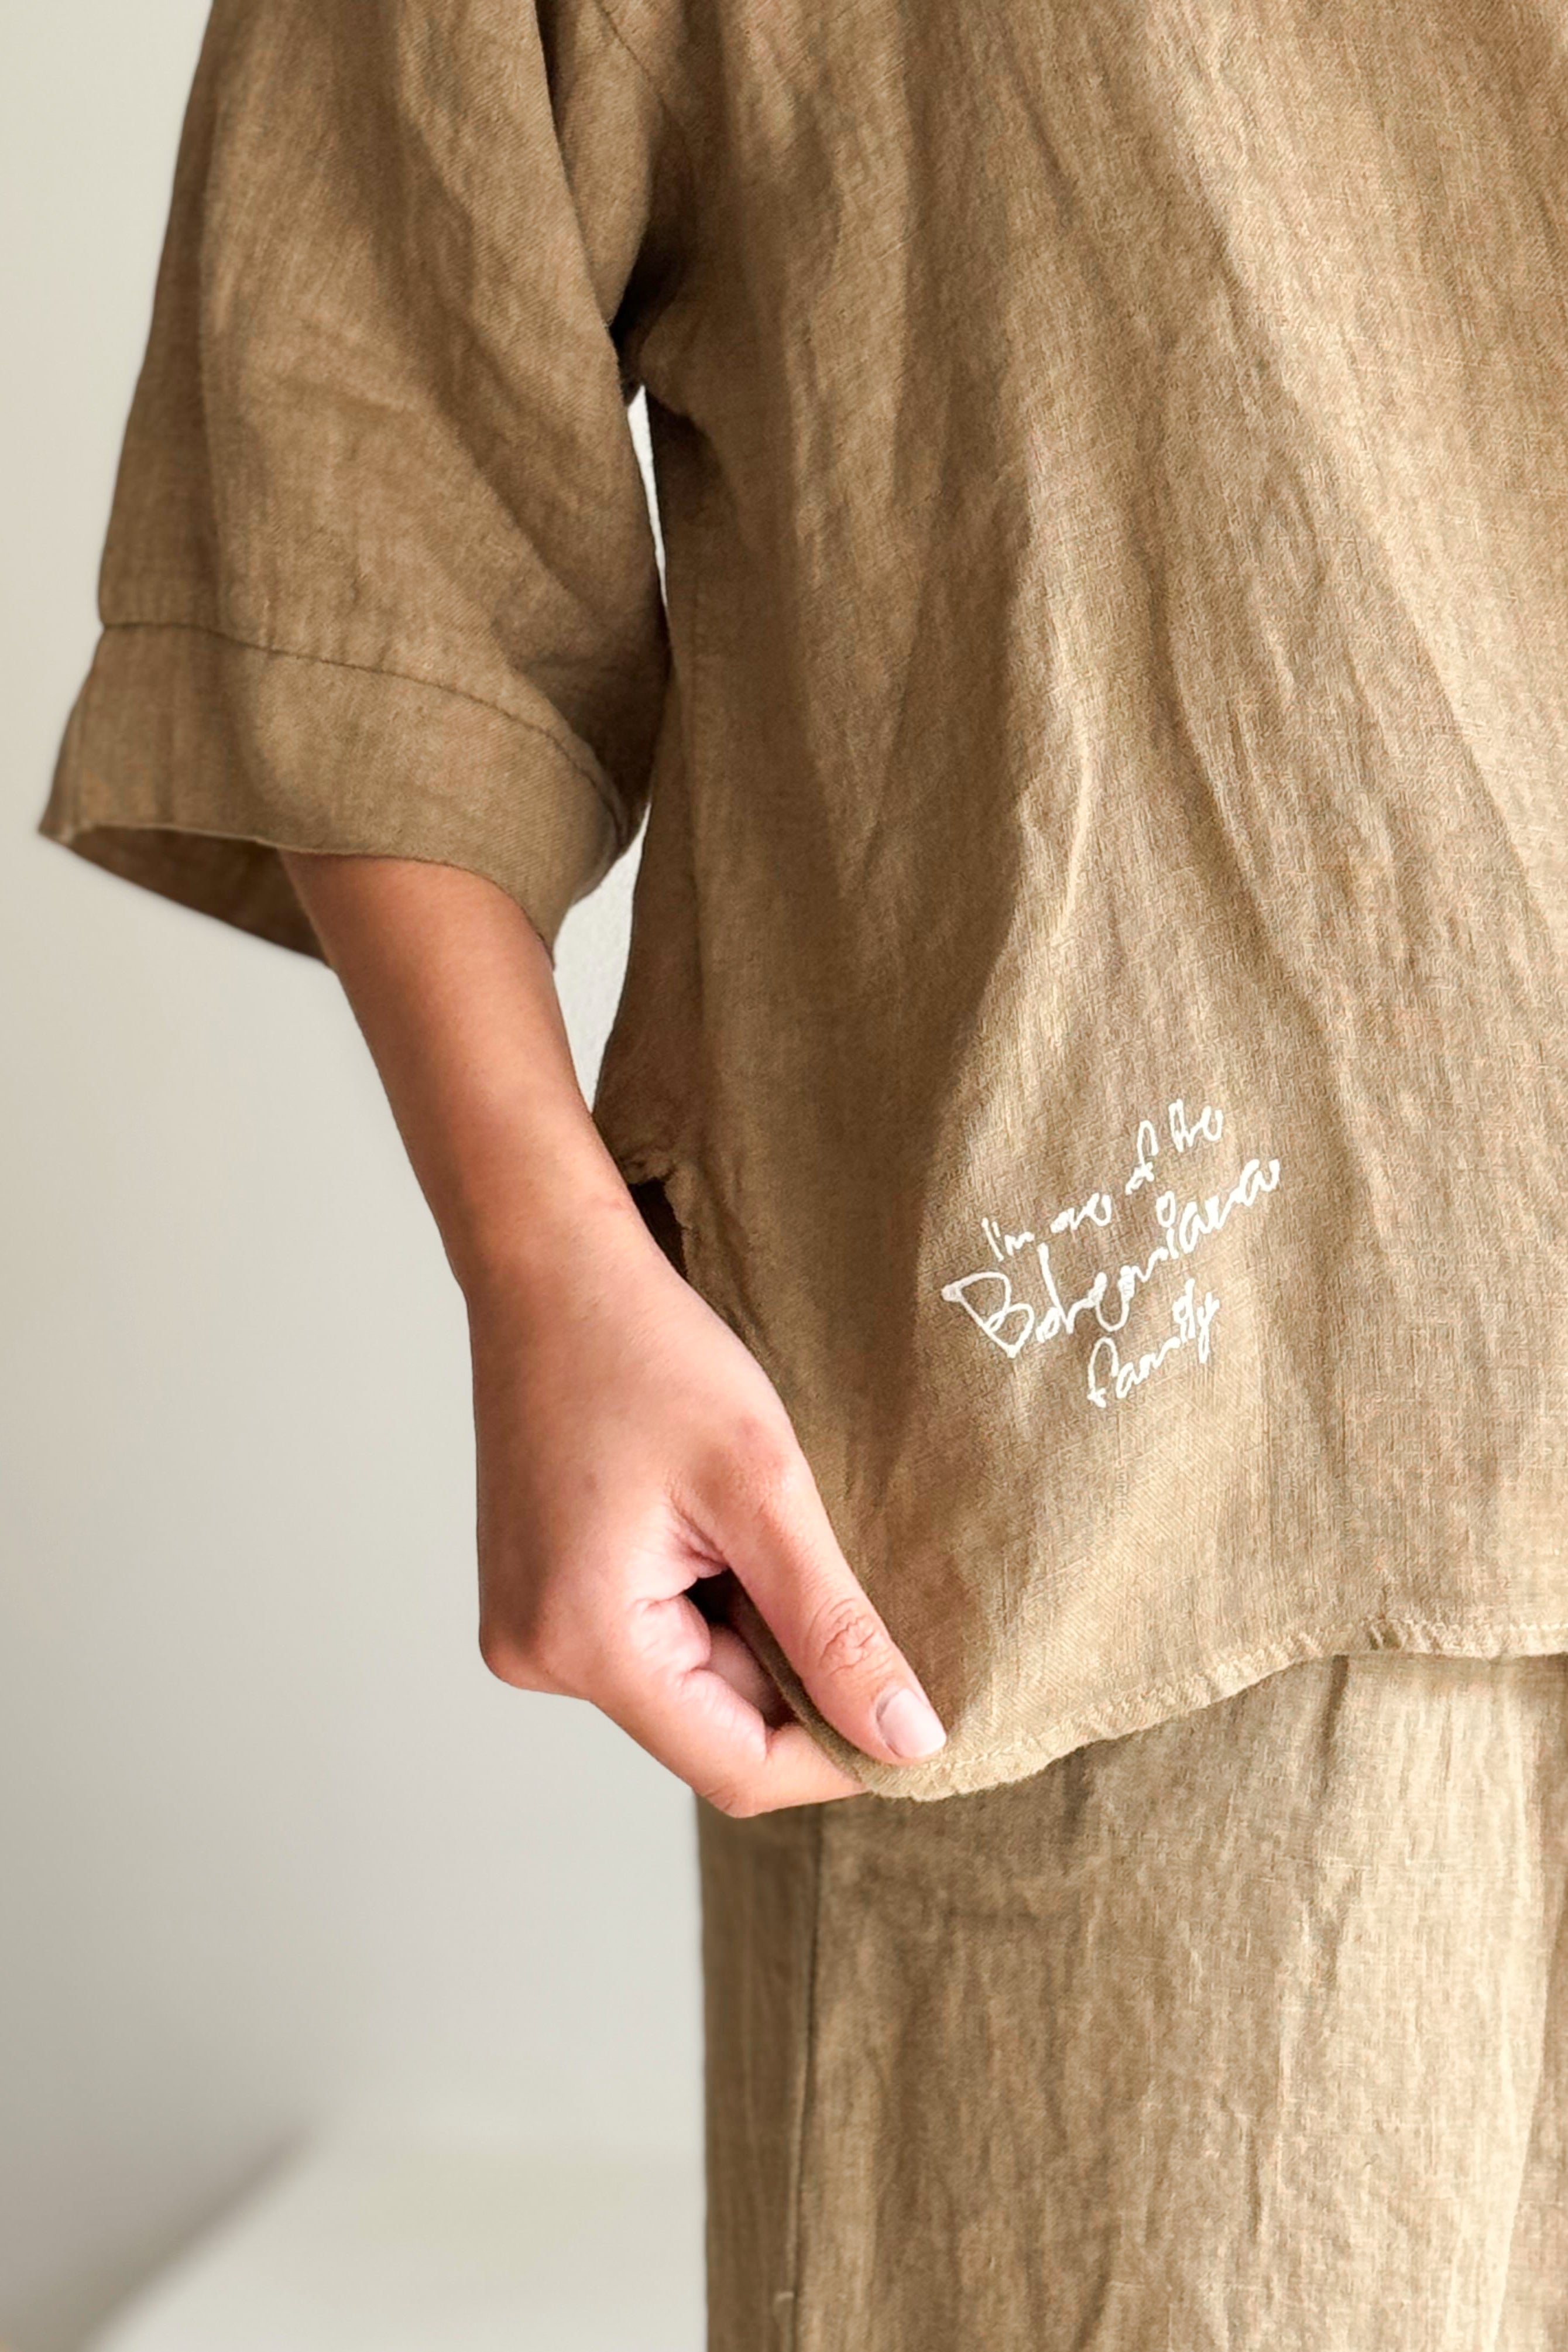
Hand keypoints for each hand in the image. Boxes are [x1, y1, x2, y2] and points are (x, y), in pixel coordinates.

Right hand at [468, 1197, 946, 1813]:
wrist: (550, 1266)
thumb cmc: (647, 1351)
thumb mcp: (764, 1488)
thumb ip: (835, 1628)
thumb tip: (910, 1743)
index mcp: (583, 1641)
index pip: (737, 1766)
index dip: (837, 1751)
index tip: (914, 1704)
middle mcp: (538, 1655)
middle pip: (713, 1724)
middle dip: (792, 1666)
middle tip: (832, 1561)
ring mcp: (531, 1627)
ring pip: (688, 1680)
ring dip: (749, 1623)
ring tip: (754, 1520)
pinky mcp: (541, 1594)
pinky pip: (652, 1637)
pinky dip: (709, 1597)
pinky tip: (712, 1519)